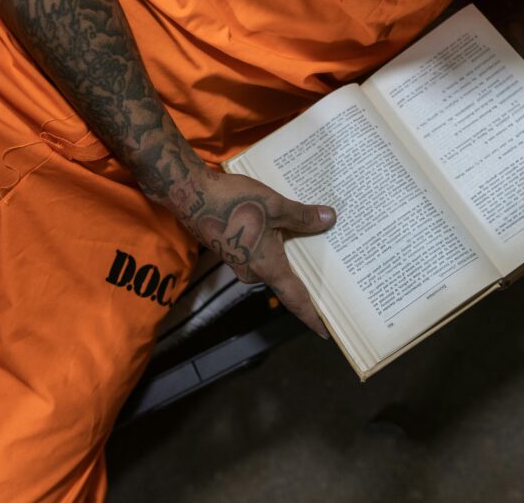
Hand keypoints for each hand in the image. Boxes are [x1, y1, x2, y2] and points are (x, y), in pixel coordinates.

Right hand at [162, 168, 336, 338]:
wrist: (188, 193)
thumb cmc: (231, 201)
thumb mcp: (275, 205)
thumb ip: (303, 216)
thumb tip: (329, 218)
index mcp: (267, 266)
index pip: (296, 299)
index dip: (313, 317)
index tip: (327, 332)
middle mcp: (253, 271)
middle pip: (286, 281)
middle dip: (306, 276)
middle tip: (334, 273)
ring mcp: (240, 262)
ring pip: (272, 265)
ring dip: (290, 257)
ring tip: (314, 243)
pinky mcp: (231, 251)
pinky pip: (260, 255)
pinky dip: (275, 247)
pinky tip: (284, 230)